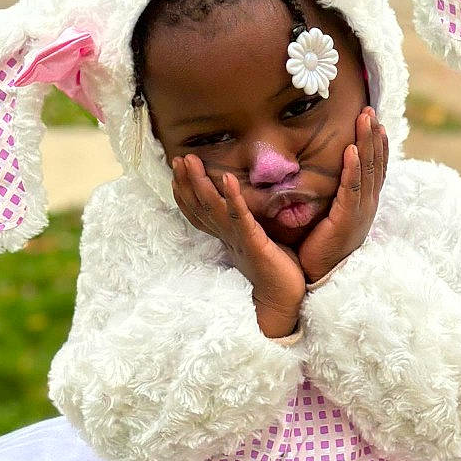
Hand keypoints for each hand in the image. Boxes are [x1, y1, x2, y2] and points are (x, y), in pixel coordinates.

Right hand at [170, 154, 304, 337]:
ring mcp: (238, 240)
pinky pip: (241, 218)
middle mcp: (227, 237)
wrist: (283, 301)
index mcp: (227, 237)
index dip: (186, 192)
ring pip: (213, 209)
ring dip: (200, 184)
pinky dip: (233, 198)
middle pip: (200, 207)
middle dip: (186, 182)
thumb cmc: (276, 271)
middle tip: (177, 159)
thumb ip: (248, 226)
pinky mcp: (253, 243)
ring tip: (191, 161)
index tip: (177, 171)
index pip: (200, 212)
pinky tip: (227, 179)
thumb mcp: (257, 242)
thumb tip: (244, 210)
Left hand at [299, 107, 387, 285]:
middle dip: (373, 136)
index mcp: (364, 204)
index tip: (375, 121)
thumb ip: (331, 195)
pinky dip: (353, 169)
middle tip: (371, 110)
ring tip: (366, 120)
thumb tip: (324, 174)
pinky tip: (352, 151)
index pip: (375, 168)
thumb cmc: (318, 247)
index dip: (377, 144)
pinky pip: (351, 190)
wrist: (317, 276)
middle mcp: (367, 206)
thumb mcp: (329, 215)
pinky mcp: (347, 221)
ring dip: (367, 144)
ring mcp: (360, 213)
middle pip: (375, 164)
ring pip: (367, 172)